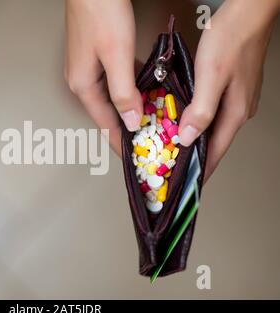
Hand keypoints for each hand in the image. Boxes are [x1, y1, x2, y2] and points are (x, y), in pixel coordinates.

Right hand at [65, 0, 141, 155]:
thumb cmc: (100, 11)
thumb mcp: (116, 55)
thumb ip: (123, 91)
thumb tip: (130, 120)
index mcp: (83, 85)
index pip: (104, 125)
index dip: (120, 143)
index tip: (134, 158)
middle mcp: (82, 80)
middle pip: (108, 113)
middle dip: (129, 127)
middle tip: (149, 139)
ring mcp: (88, 68)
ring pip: (113, 97)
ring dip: (132, 107)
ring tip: (152, 118)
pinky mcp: (97, 56)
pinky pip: (115, 81)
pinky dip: (131, 89)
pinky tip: (146, 89)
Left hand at [178, 0, 279, 181]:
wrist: (247, 14)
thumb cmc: (231, 40)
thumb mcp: (211, 76)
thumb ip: (201, 110)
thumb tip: (190, 138)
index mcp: (235, 113)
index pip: (216, 152)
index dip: (201, 170)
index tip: (187, 186)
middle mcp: (238, 111)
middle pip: (214, 143)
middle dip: (195, 158)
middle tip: (175, 169)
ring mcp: (236, 100)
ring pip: (212, 129)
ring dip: (195, 141)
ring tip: (176, 150)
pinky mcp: (231, 90)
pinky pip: (212, 115)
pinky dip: (197, 123)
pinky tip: (185, 122)